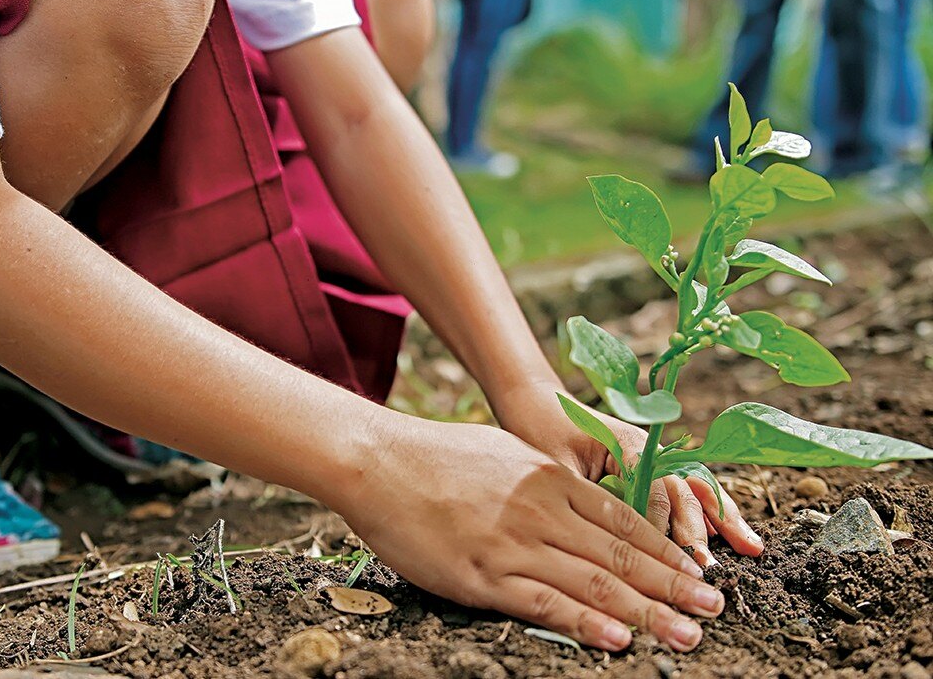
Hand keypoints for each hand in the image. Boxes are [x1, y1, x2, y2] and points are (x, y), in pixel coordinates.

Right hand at [331, 417, 723, 651]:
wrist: (379, 460)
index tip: (698, 572)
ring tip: (688, 633)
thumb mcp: (506, 453)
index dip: (667, 550)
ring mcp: (514, 543)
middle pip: (622, 555)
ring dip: (648, 611)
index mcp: (551, 479)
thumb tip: (580, 501)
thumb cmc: (439, 455)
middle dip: (674, 585)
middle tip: (714, 609)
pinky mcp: (482, 575)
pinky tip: (619, 639)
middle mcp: (543, 510)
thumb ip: (547, 481)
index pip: (625, 522)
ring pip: (594, 583)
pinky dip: (586, 624)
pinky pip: (544, 603)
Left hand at [491, 378, 763, 566]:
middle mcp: (648, 448)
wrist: (536, 402)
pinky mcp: (650, 466)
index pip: (655, 489)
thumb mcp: (556, 466)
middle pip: (683, 489)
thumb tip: (606, 540)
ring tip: (751, 547)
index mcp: (626, 444)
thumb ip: (586, 497)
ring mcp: (654, 456)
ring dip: (722, 518)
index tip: (668, 561)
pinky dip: (710, 511)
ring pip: (695, 488)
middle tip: (709, 568)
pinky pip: (686, 489)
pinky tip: (732, 534)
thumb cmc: (539, 432)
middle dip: (699, 529)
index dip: (663, 526)